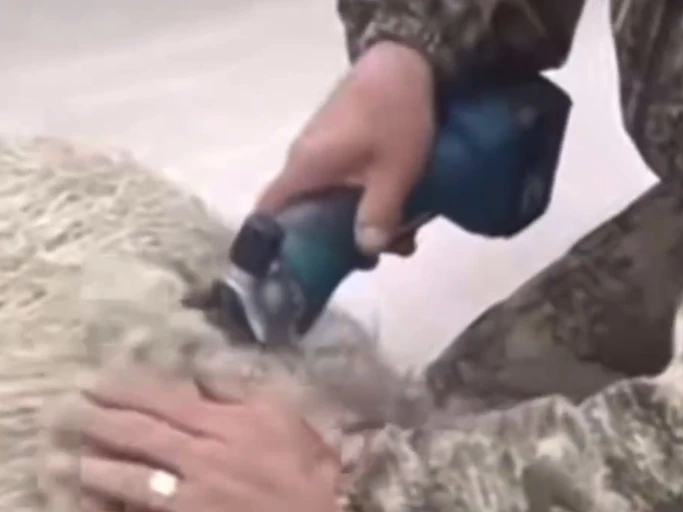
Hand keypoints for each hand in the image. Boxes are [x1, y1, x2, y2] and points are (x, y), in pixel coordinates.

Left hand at [49, 369, 342, 511]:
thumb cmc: (315, 470)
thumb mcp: (285, 415)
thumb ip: (239, 392)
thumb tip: (201, 374)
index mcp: (226, 424)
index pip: (163, 400)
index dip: (124, 390)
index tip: (96, 384)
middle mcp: (202, 458)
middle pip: (138, 435)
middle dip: (98, 423)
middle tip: (71, 416)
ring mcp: (192, 503)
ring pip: (129, 482)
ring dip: (95, 470)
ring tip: (74, 465)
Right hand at [257, 41, 436, 256]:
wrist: (407, 61)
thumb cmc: (395, 116)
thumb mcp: (395, 172)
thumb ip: (378, 214)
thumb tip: (364, 252)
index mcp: (305, 168)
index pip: (269, 213)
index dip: (273, 246)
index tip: (293, 273)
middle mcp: (305, 161)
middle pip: (305, 215)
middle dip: (337, 244)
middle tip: (372, 261)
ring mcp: (323, 152)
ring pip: (332, 201)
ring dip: (361, 224)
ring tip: (401, 241)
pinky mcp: (342, 146)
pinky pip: (345, 184)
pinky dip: (367, 202)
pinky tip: (403, 215)